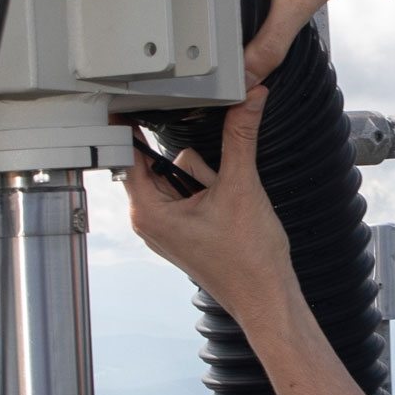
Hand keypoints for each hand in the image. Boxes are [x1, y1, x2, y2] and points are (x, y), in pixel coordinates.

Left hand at [122, 85, 297, 321]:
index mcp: (148, 211)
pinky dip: (206, 192)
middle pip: (159, 163)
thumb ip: (240, 136)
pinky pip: (187, 194)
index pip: (128, 154)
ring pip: (178, 177)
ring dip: (203, 180)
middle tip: (214, 187)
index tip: (128, 99)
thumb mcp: (242, 186)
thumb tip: (249, 99)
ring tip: (223, 205)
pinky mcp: (180, 231)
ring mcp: (164, 227)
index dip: (131, 125)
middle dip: (192, 166)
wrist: (266, 295)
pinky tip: (223, 212)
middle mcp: (148, 220)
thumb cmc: (248, 259)